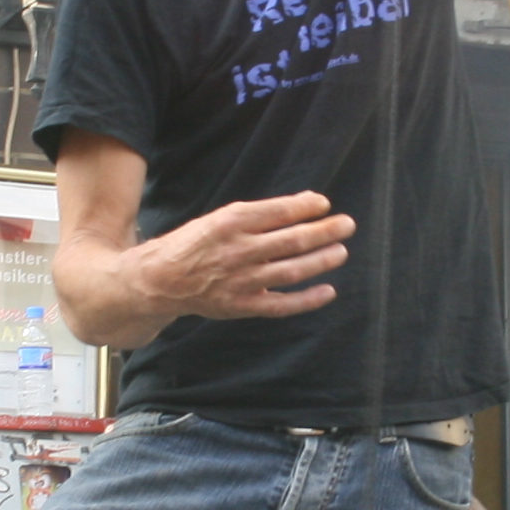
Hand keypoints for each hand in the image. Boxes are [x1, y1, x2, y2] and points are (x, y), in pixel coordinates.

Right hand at [131, 191, 355, 322]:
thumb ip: (262, 214)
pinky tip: (327, 291)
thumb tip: (308, 203)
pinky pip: (282, 305)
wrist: (161, 279)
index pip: (279, 212)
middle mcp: (238, 251)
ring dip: (322, 261)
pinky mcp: (242, 305)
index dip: (307, 208)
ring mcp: (241, 281)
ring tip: (341, 252)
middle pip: (293, 241)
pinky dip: (308, 300)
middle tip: (347, 225)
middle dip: (325, 231)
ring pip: (292, 271)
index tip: (325, 205)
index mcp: (230, 223)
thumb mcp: (221, 218)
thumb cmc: (195, 244)